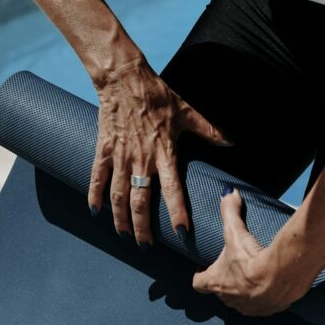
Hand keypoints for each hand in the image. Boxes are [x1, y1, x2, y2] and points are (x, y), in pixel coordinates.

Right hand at [88, 55, 231, 247]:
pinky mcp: (103, 149)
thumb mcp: (186, 111)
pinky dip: (95, 195)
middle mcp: (141, 159)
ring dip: (120, 218)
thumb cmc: (157, 94)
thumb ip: (208, 129)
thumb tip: (230, 141)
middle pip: (141, 201)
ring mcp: (120, 156)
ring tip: (123, 235)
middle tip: (146, 246)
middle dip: (142, 226)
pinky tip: (96, 212)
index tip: (181, 231)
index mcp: (164, 151)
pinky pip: (97, 177)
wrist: (123, 78)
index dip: (177, 211)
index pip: (172, 188)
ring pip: (119, 195)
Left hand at [192, 188, 312, 316]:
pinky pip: (263, 307)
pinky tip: (272, 287)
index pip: (198, 284)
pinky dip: (265, 299)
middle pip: (221, 293)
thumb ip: (229, 212)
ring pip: (242, 303)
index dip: (200, 277)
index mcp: (216, 282)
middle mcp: (229, 299)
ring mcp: (249, 308)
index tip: (202, 271)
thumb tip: (228, 193)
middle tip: (234, 269)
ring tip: (254, 278)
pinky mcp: (268, 311)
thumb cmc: (251, 258)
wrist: (280, 277)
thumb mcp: (236, 232)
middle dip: (226, 283)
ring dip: (245, 293)